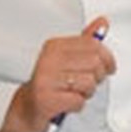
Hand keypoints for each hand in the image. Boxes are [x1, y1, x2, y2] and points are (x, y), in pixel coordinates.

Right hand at [0, 17, 115, 131]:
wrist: (21, 109)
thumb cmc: (46, 84)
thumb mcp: (65, 59)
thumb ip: (85, 42)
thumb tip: (103, 22)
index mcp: (54, 46)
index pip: (93, 44)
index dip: (107, 58)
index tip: (109, 67)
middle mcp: (48, 59)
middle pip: (94, 64)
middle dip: (97, 78)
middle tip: (87, 84)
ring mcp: (46, 79)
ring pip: (89, 83)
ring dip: (86, 93)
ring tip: (74, 94)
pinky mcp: (46, 100)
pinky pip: (78, 101)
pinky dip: (77, 106)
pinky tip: (66, 104)